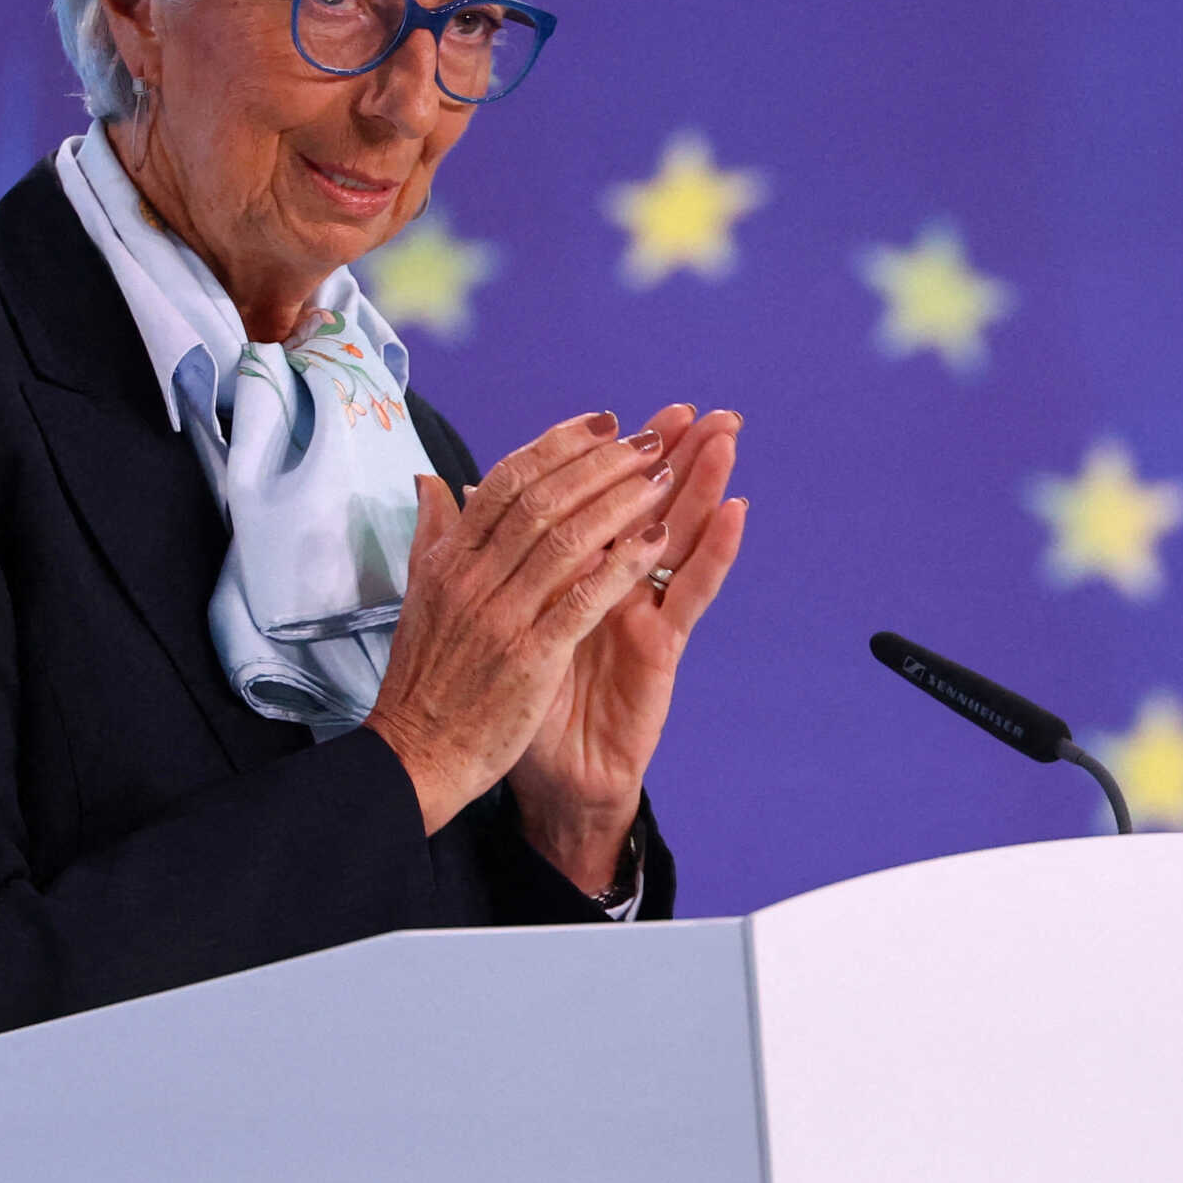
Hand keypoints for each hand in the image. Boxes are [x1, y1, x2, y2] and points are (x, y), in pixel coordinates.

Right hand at [364, 412, 674, 834]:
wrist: (416, 755)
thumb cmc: (425, 678)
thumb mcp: (420, 594)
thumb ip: (433, 534)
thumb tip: (431, 480)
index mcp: (448, 558)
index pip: (507, 480)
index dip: (560, 446)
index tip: (605, 422)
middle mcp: (471, 578)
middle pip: (543, 498)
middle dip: (602, 462)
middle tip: (650, 438)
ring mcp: (500, 616)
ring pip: (567, 538)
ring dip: (621, 501)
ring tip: (665, 476)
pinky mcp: (530, 658)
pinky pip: (584, 598)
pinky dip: (622, 565)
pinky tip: (657, 541)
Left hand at [510, 405, 746, 892]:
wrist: (534, 774)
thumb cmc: (511, 698)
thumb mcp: (488, 614)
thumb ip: (479, 548)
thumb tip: (445, 488)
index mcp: (569, 572)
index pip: (592, 500)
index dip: (606, 458)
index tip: (619, 414)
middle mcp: (611, 585)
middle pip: (646, 506)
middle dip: (670, 454)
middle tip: (698, 408)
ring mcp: (641, 612)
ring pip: (678, 534)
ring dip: (704, 482)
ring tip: (726, 434)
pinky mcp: (661, 648)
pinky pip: (693, 593)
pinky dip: (716, 551)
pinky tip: (736, 512)